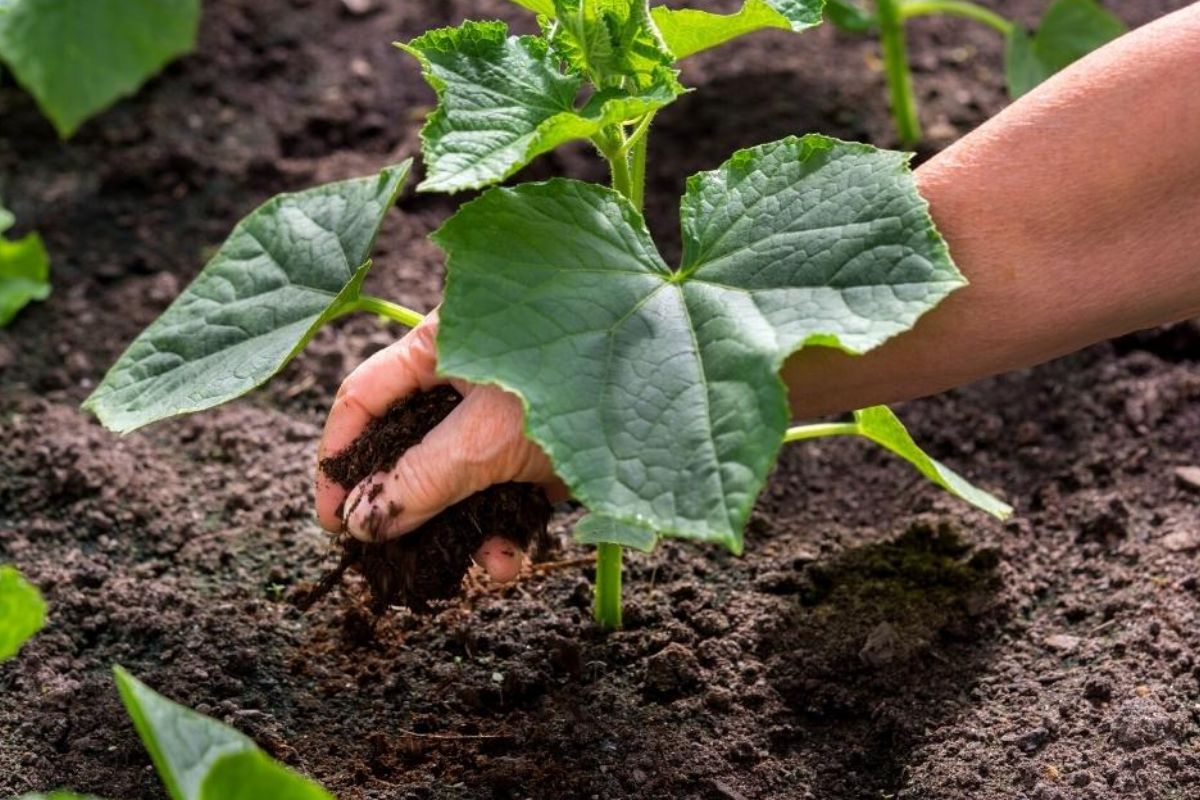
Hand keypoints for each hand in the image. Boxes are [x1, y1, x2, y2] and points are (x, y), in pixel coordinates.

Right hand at [315, 311, 563, 581]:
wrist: (685, 399)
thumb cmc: (583, 383)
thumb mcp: (487, 437)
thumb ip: (419, 479)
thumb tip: (361, 523)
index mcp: (443, 341)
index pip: (364, 397)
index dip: (339, 458)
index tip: (331, 522)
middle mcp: (473, 371)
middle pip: (413, 444)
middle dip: (406, 507)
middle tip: (391, 559)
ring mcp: (511, 411)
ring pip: (463, 477)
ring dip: (460, 529)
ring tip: (468, 572)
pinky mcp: (548, 444)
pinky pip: (509, 488)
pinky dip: (505, 526)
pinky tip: (509, 560)